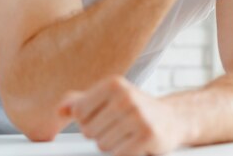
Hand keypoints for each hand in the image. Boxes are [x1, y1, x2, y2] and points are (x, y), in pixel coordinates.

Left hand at [59, 77, 181, 155]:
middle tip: (120, 126)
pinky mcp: (147, 135)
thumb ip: (82, 102)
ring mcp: (138, 116)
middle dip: (101, 134)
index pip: (79, 112)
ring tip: (129, 134)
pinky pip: (119, 154)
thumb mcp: (110, 98)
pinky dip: (126, 153)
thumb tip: (60, 109)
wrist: (173, 118)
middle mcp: (126, 96)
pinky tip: (137, 143)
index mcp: (114, 84)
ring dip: (114, 145)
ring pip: (102, 145)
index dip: (88, 120)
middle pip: (88, 131)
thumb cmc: (137, 108)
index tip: (105, 115)